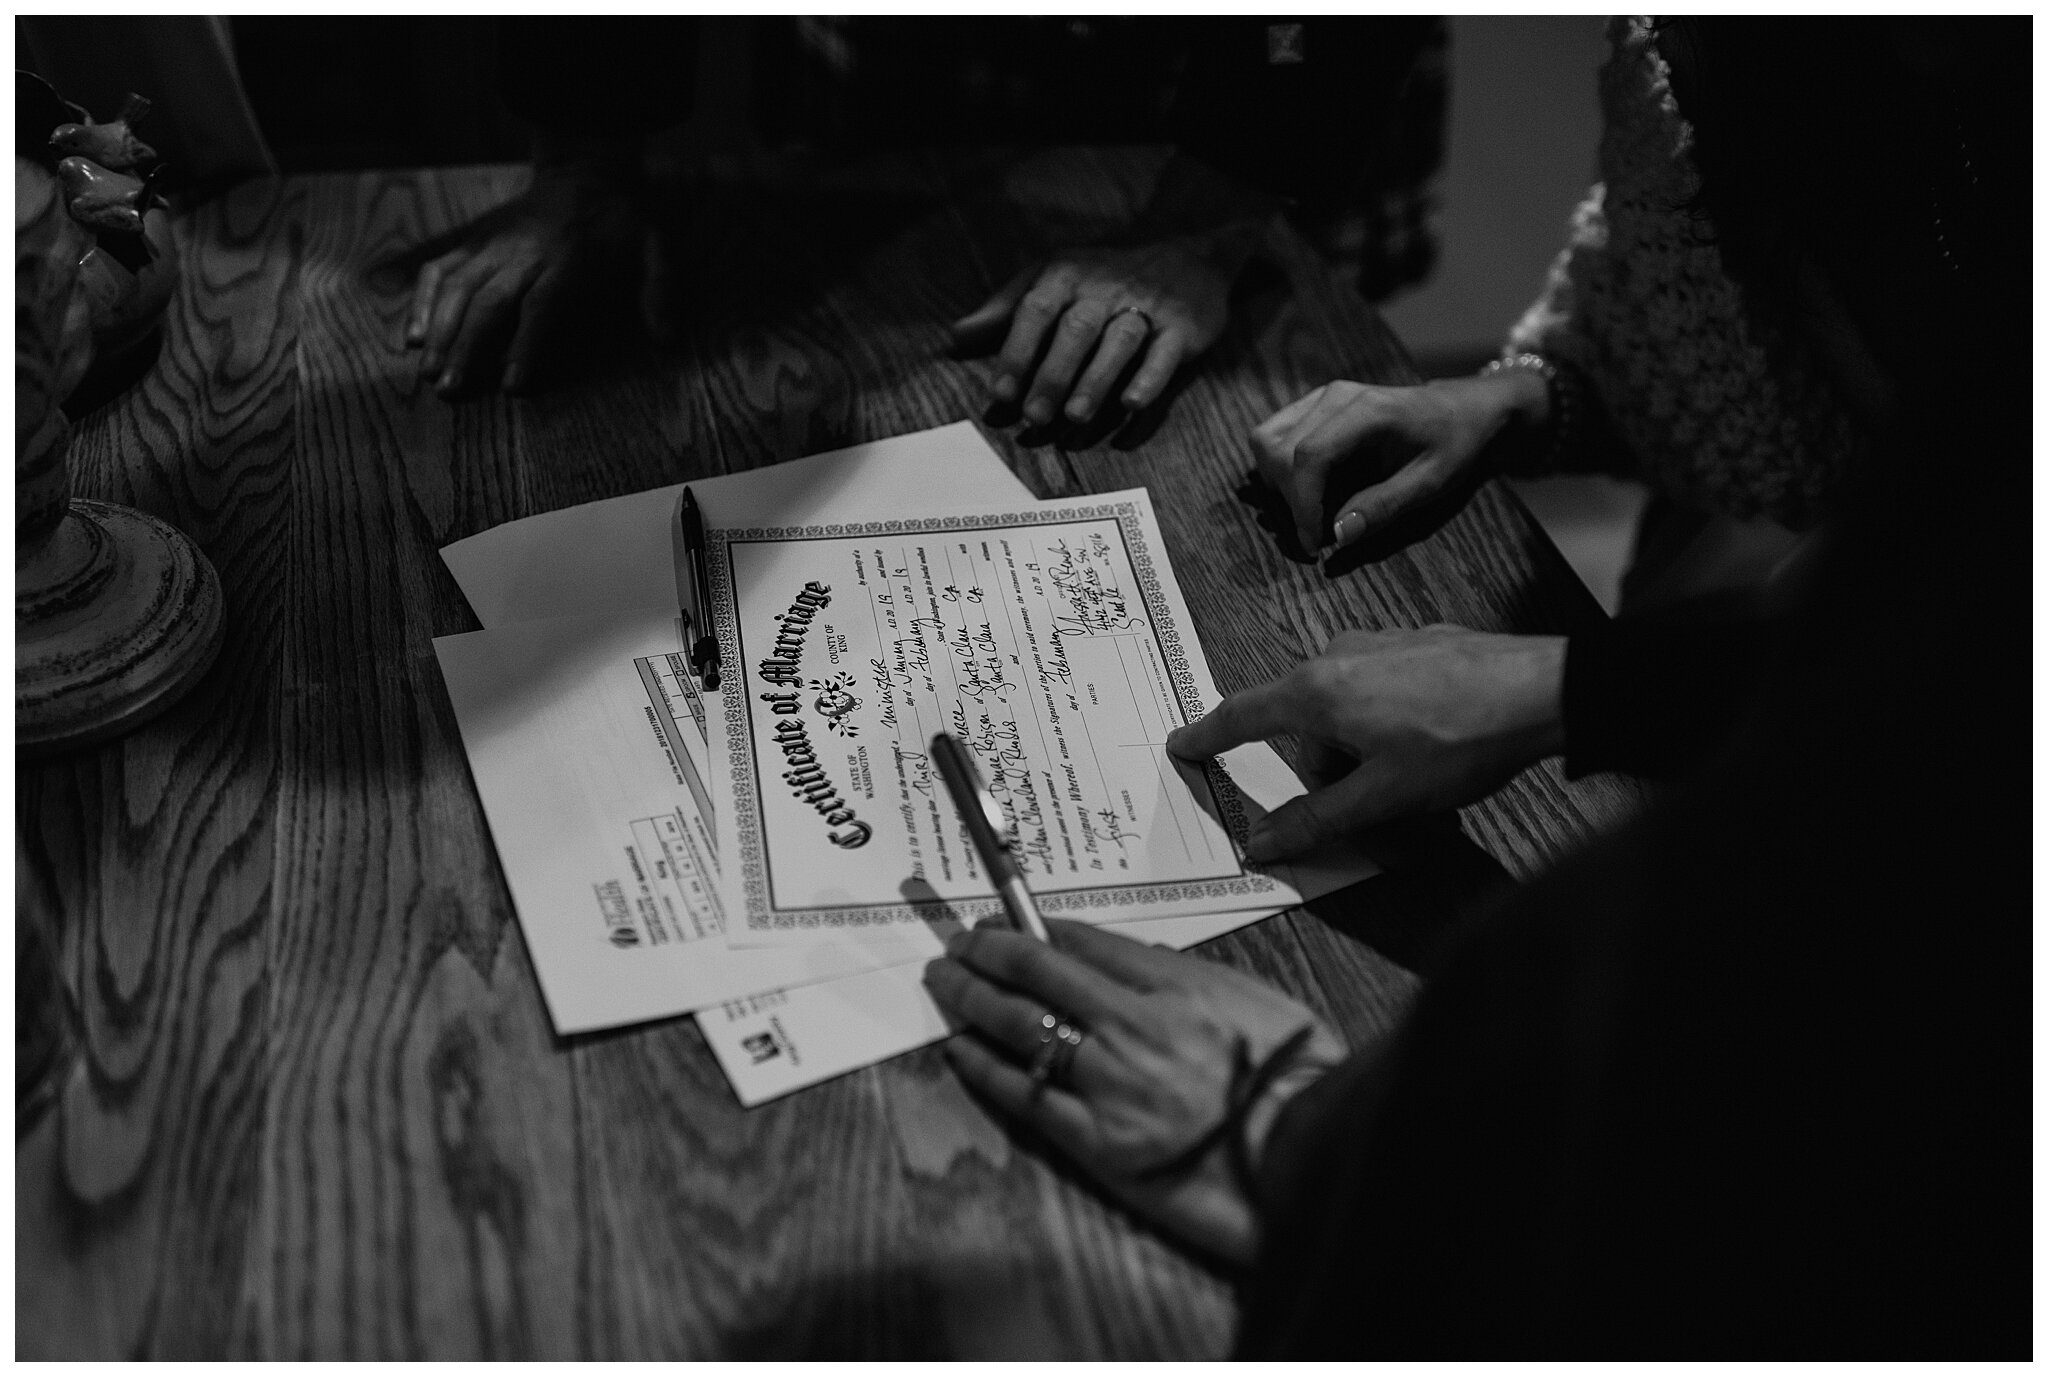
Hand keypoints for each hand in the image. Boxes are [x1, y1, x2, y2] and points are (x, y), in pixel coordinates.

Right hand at [403, 152, 642, 397]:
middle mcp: (523, 253)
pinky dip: (423, 300)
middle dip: (467, 346)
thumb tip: (668, 339)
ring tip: (426, 369)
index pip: (542, 307)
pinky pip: (440, 269)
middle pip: (489, 302)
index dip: (526, 345)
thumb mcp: (655, 248)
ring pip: (457, 287)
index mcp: (568, 261)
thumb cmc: (620, 222)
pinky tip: (413, 335)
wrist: (584, 172)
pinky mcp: (472, 240)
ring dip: (439, 329)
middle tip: (450, 388)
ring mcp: (493, 245)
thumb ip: (661, 290)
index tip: (512, 384)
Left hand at [924, 919, 1344, 1266]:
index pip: (1084, 942)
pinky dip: (983, 1066)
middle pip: (1038, 971)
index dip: (1034, 926)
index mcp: (1176, 987)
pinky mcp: (1098, 1143)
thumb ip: (1197, 983)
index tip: (1006, 920)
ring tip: (945, 982)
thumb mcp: (1265, 1004)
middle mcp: (1133, 1025)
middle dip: (988, 951)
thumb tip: (1142, 966)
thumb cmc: (1301, 1082)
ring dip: (971, 997)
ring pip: (1019, 1025)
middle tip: (958, 943)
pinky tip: (958, 1049)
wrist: (1310, 1162)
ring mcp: (1111, 1084)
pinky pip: (1024, 1096)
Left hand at [951, 235, 1235, 426]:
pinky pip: (1165, 354)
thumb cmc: (1104, 277)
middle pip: (1075, 330)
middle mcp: (1106, 288)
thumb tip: (955, 337)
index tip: (1001, 392)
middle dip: (1053, 375)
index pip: (1036, 310)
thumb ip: (1006, 308)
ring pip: (1119, 341)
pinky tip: (1131, 405)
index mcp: (1068, 274)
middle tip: (1034, 417)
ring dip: (1096, 380)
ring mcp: (1147, 306)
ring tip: (1075, 417)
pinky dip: (1149, 379)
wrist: (1189, 257)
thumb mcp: (1053, 277)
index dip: (1016, 351)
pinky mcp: (1183, 328)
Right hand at [1167, 626, 1566, 860]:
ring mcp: (1382, 646)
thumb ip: (1317, 821)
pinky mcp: (1419, 646)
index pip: (1242, 716)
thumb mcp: (1384, 797)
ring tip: (1427, 794)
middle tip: (1385, 821)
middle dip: (1340, 782)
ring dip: (1376, 763)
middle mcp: (1340, 655)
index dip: (1208, 736)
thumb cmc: (1462, 739)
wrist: (1544, 690)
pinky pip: (1386, 698)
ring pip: (1353, 720)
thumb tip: (1263, 842)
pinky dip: (1401, 734)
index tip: (1182, 745)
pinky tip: (1442, 754)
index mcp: (1317, 691)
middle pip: (1312, 735)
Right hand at [1251, 370, 1549, 556]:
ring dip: (1276, 484)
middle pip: (1279, 450)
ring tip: (1309, 512)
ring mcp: (1321, 397)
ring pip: (1266, 441)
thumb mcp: (1432, 482)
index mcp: (1368, 412)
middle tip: (1317, 535)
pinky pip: (1274, 435)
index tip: (1314, 544)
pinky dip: (1278, 469)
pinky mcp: (1314, 405)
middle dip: (1289, 500)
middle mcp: (1335, 397)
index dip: (1302, 505)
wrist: (1463, 408)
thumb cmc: (1454, 443)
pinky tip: (1307, 491)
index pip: (1309, 456)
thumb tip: (1338, 536)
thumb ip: (1384, 507)